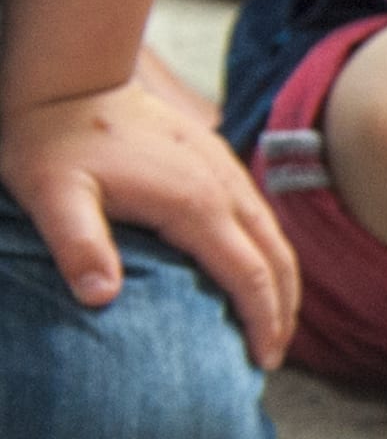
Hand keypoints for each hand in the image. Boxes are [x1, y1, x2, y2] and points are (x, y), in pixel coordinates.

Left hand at [4, 64, 298, 364]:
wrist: (68, 76)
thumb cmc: (51, 140)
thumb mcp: (52, 195)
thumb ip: (78, 244)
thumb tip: (101, 298)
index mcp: (195, 203)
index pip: (252, 274)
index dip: (262, 321)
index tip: (260, 362)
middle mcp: (224, 187)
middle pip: (279, 259)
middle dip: (283, 311)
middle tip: (270, 356)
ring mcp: (226, 171)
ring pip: (276, 236)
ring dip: (282, 282)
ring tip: (269, 322)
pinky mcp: (218, 162)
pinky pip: (260, 217)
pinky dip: (268, 253)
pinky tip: (251, 269)